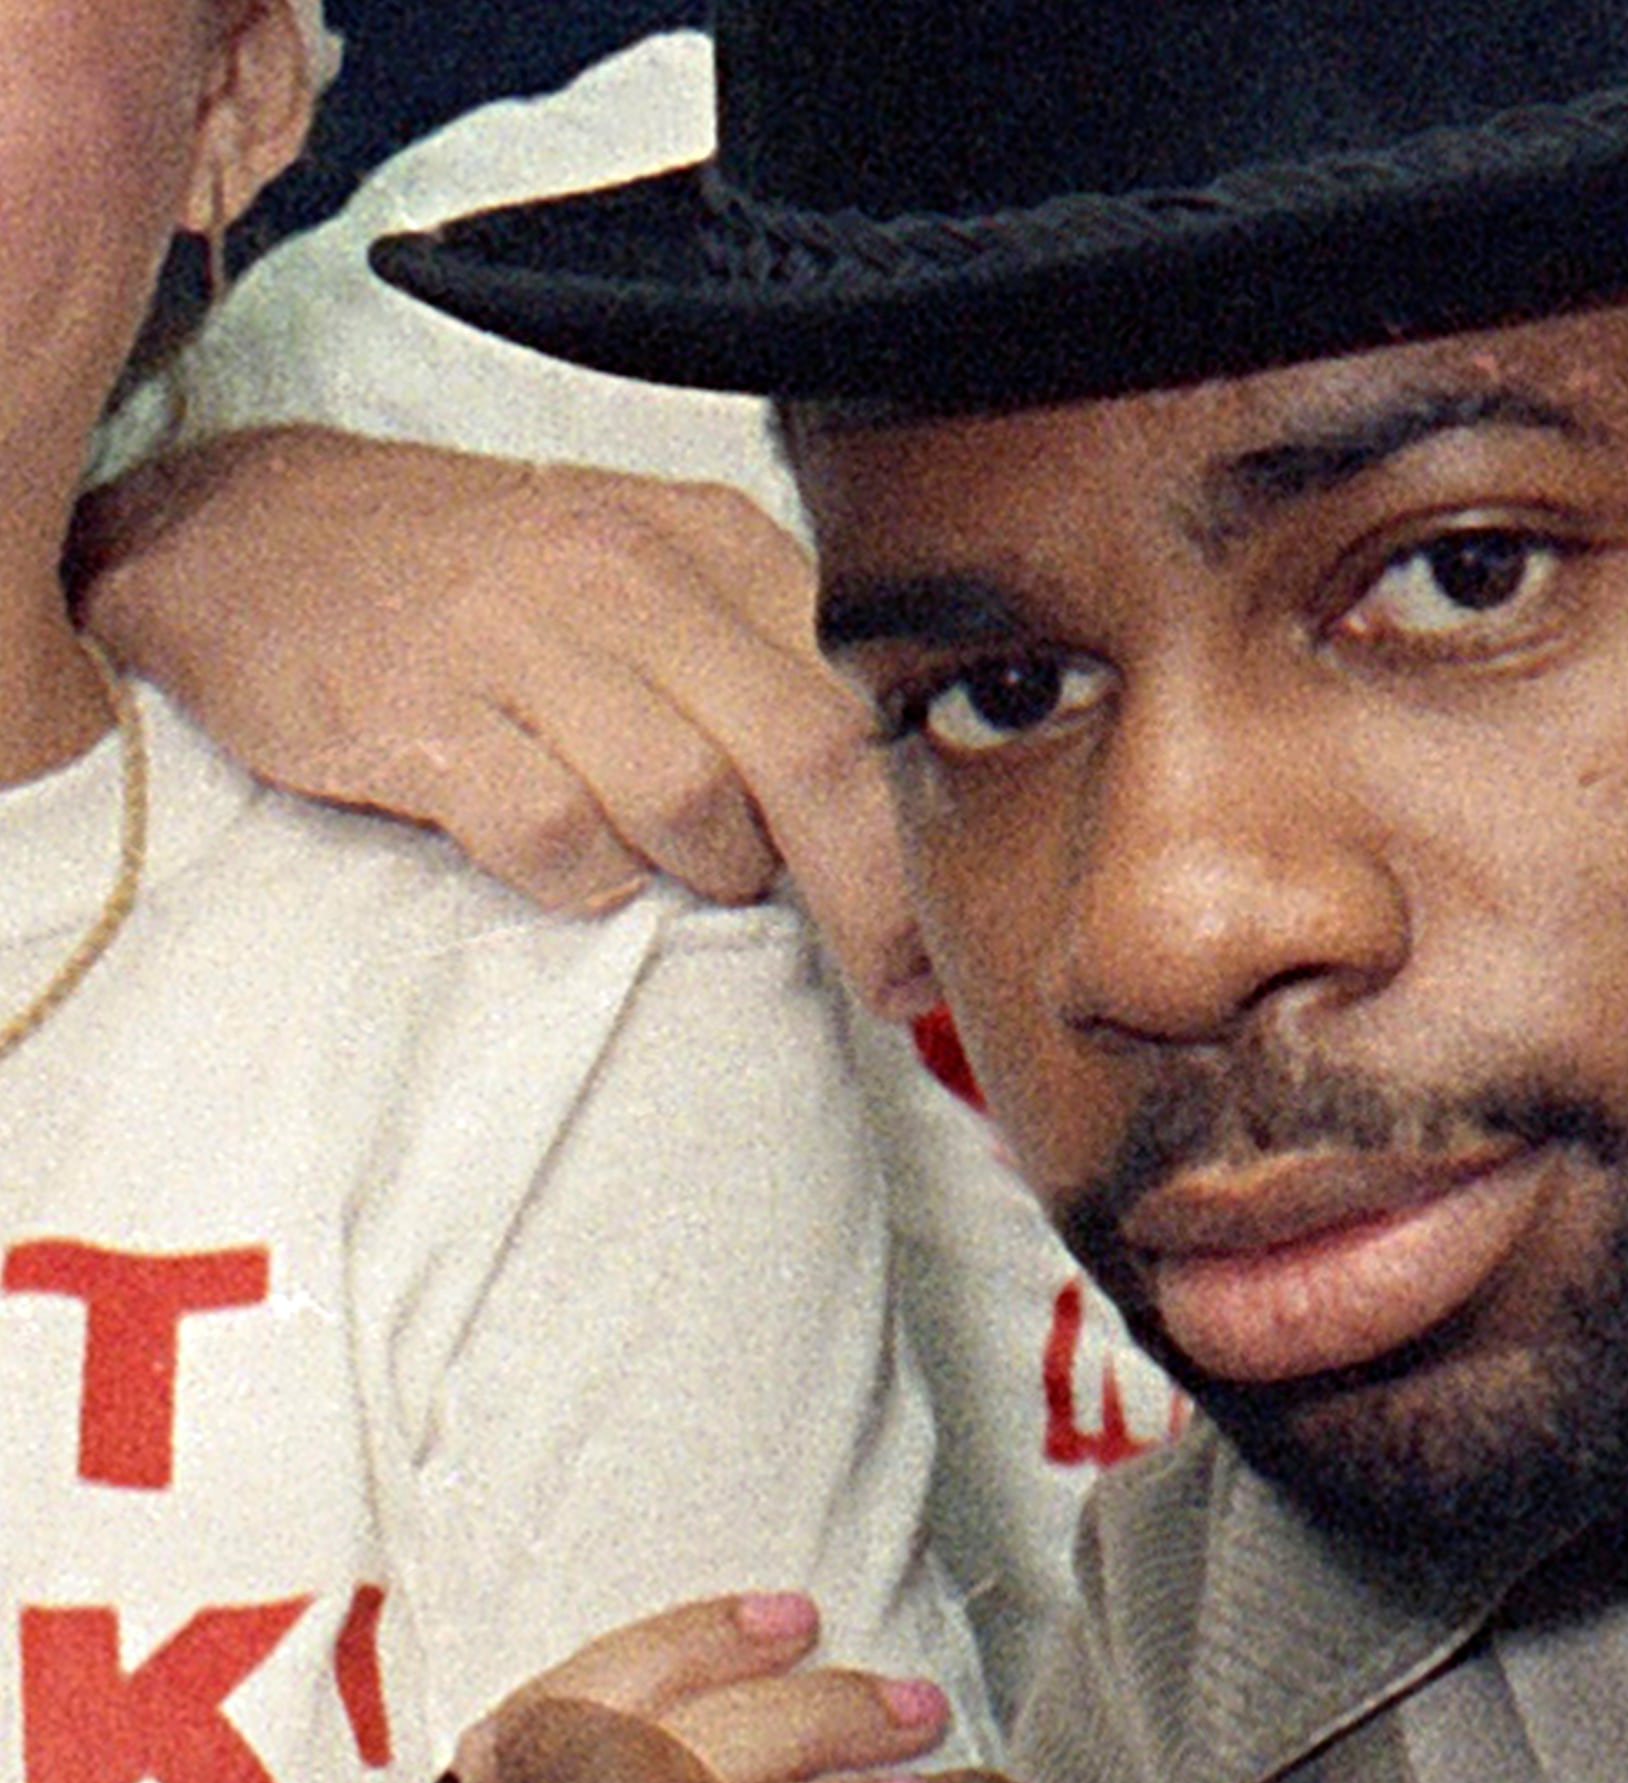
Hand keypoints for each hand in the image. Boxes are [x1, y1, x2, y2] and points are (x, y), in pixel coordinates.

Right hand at [70, 428, 931, 1017]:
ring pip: (692, 804)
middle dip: (871, 893)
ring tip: (680, 871)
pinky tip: (574, 864)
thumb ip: (771, 667)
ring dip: (709, 873)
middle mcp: (627, 575)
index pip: (866, 692)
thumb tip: (899, 818)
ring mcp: (519, 638)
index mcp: (712, 542)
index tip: (951, 924)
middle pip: (810, 754)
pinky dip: (586, 881)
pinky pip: (554, 839)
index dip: (924, 827)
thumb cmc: (487, 578)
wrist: (251, 534)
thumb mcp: (652, 574)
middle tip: (889, 979)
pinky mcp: (421, 713)